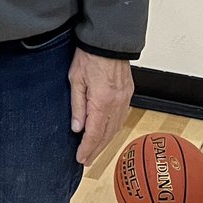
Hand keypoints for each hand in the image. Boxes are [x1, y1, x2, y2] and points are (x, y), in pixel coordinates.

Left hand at [68, 48, 133, 165]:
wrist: (108, 41)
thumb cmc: (89, 56)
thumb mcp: (75, 80)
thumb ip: (77, 106)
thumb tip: (77, 127)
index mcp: (102, 101)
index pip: (94, 133)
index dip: (87, 148)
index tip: (80, 158)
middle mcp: (116, 103)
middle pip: (106, 134)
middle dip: (96, 149)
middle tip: (86, 161)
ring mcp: (124, 99)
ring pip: (116, 128)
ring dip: (105, 141)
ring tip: (95, 151)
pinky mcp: (128, 93)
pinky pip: (121, 117)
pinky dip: (113, 129)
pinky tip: (107, 133)